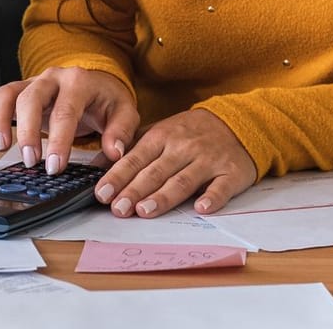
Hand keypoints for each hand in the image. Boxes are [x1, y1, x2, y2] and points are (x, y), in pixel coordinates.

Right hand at [0, 66, 138, 173]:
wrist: (95, 82)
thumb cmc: (106, 99)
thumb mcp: (124, 112)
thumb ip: (120, 131)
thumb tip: (114, 152)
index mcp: (78, 81)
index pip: (65, 110)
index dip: (59, 140)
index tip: (55, 166)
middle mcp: (51, 78)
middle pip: (30, 98)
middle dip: (27, 132)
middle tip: (30, 161)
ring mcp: (30, 83)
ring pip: (5, 94)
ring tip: (0, 149)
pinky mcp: (17, 92)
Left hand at [94, 108, 256, 216]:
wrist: (237, 122)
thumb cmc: (191, 132)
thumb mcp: (159, 132)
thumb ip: (130, 148)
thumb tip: (96, 165)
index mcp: (163, 136)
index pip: (135, 158)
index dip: (118, 176)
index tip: (102, 192)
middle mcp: (184, 147)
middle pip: (155, 172)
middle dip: (134, 191)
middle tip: (118, 208)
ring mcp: (208, 160)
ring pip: (183, 181)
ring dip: (163, 197)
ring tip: (145, 211)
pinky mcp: (231, 172)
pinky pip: (221, 187)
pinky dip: (212, 197)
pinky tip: (201, 208)